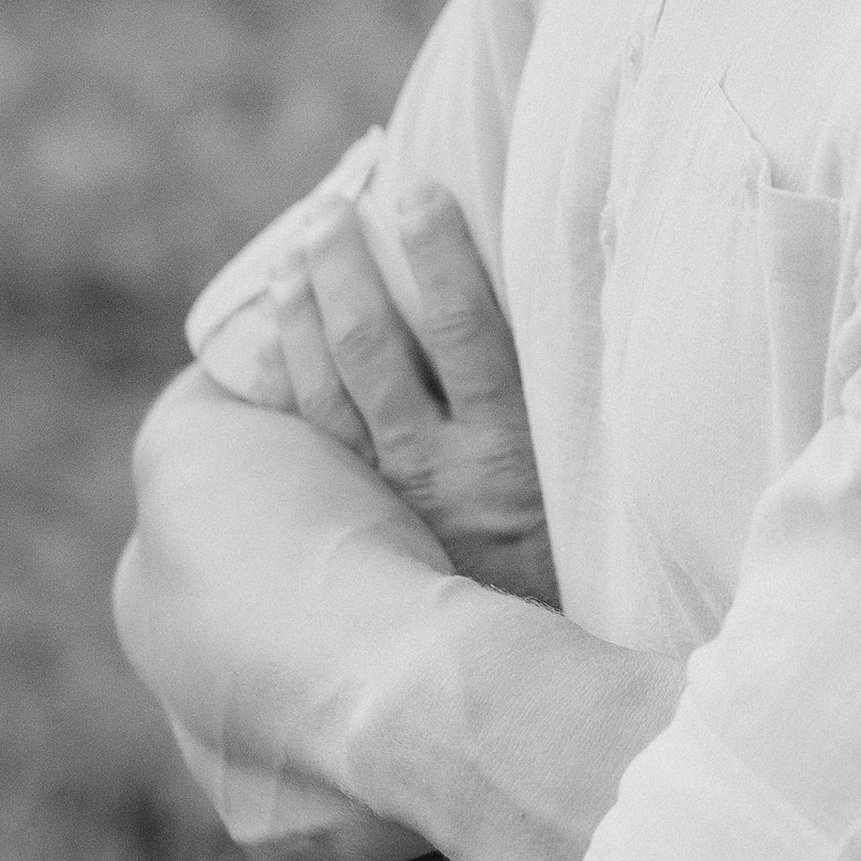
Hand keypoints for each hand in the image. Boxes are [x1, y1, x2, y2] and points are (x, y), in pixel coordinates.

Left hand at [270, 185, 558, 606]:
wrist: (530, 667)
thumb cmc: (575, 558)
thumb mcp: (586, 475)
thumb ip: (563, 400)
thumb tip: (577, 301)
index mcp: (511, 446)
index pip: (465, 328)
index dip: (439, 255)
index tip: (419, 192)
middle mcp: (444, 469)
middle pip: (376, 349)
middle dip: (346, 272)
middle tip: (328, 213)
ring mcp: (394, 500)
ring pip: (329, 394)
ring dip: (305, 319)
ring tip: (293, 260)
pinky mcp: (365, 525)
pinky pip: (315, 446)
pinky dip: (289, 388)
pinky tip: (274, 346)